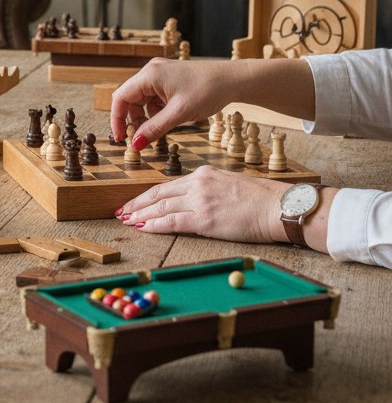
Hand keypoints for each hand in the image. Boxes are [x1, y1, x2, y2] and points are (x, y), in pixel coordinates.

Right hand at [110, 58, 238, 148]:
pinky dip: (156, 112)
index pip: (121, 97)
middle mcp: (151, 72)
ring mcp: (160, 74)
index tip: (120, 138)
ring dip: (145, 117)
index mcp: (149, 75)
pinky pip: (154, 98)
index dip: (117, 119)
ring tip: (156, 132)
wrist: (233, 79)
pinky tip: (168, 120)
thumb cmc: (208, 90)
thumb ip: (154, 129)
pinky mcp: (169, 80)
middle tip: (139, 139)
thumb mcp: (179, 114)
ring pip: (142, 100)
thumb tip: (136, 144)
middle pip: (130, 99)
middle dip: (132, 120)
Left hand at [115, 167, 287, 243]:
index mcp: (204, 174)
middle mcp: (198, 184)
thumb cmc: (262, 199)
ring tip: (126, 221)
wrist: (280, 207)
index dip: (148, 196)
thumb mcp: (230, 184)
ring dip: (140, 215)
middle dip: (137, 204)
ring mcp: (199, 201)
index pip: (168, 186)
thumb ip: (209, 189)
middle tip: (121, 211)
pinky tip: (142, 228)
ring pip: (160, 208)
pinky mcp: (204, 219)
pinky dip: (154, 226)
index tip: (135, 202)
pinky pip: (171, 223)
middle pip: (158, 195)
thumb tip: (195, 200)